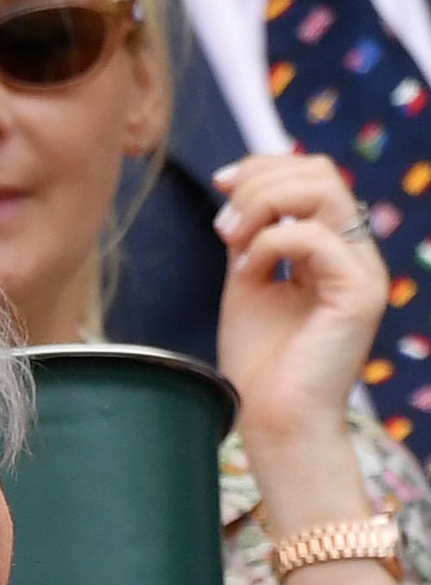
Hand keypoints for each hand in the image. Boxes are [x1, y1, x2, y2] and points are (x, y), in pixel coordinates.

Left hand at [212, 153, 387, 446]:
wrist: (274, 418)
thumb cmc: (261, 360)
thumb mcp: (248, 281)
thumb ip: (252, 236)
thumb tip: (240, 188)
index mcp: (332, 247)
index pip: (314, 174)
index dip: (265, 166)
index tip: (222, 184)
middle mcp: (354, 253)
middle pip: (322, 171)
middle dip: (260, 182)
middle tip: (223, 225)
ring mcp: (363, 270)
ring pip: (324, 190)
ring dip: (262, 204)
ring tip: (231, 240)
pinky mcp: (359, 293)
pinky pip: (315, 237)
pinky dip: (268, 244)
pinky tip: (247, 271)